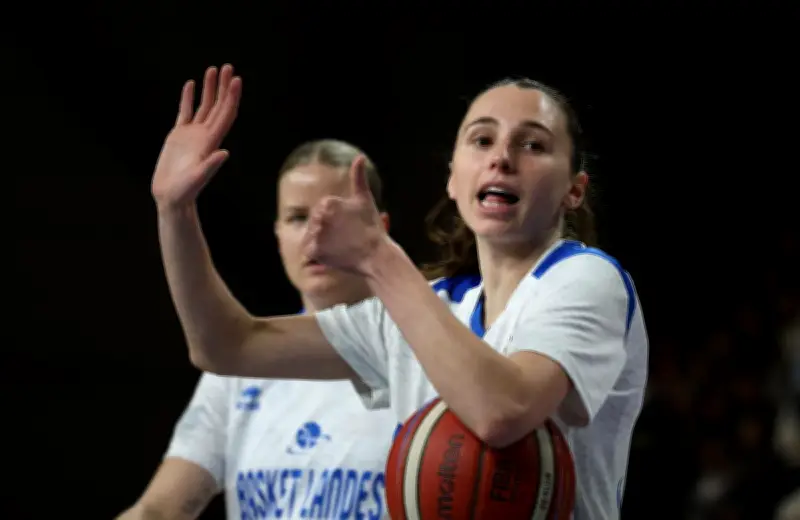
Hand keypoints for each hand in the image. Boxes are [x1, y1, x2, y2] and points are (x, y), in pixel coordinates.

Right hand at [151, 64, 241, 210]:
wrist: (171, 198)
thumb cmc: (185, 192)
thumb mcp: (197, 179)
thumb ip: (210, 166)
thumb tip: (224, 153)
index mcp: (211, 142)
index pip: (225, 115)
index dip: (232, 97)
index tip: (236, 80)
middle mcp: (205, 136)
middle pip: (218, 106)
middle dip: (223, 87)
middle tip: (228, 67)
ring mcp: (192, 135)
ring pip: (203, 106)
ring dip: (209, 88)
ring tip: (212, 69)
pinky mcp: (178, 136)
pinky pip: (185, 112)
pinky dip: (188, 98)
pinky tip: (190, 85)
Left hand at [302, 156, 387, 274]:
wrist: (376, 255)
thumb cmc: (371, 227)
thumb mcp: (364, 199)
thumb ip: (358, 177)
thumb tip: (359, 157)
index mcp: (328, 202)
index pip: (320, 212)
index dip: (333, 221)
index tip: (347, 229)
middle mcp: (319, 216)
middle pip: (314, 224)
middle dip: (326, 231)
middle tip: (344, 239)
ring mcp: (316, 234)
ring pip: (310, 236)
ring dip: (321, 242)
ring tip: (339, 247)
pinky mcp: (314, 250)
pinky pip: (308, 251)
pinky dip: (317, 254)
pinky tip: (331, 254)